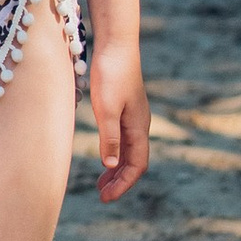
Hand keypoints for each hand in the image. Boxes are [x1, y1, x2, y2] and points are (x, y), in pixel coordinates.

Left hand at [88, 38, 147, 201]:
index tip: (106, 198)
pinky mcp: (124, 106)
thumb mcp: (106, 108)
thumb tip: (111, 165)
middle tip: (102, 196)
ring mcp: (133, 115)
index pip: (137, 165)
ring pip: (129, 150)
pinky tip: (103, 155)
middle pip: (134, 161)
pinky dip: (114, 152)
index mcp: (138, 127)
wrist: (116, 42)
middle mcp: (139, 124)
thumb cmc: (110, 73)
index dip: (123, 184)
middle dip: (120, 181)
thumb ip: (110, 137)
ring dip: (117, 169)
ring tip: (101, 183)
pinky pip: (123, 138)